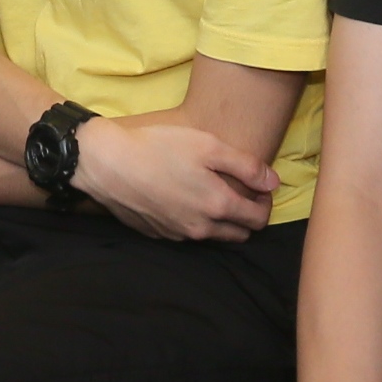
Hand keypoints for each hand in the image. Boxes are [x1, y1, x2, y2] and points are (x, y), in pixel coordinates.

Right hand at [75, 111, 280, 241]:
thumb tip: (274, 182)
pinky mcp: (157, 234)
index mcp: (218, 206)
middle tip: (239, 190)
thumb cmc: (159, 148)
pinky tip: (181, 196)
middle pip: (239, 234)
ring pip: (212, 236)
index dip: (265, 203)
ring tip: (210, 192)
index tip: (259, 186)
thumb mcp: (208, 145)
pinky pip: (186, 233)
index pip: (258, 219)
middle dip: (247, 216)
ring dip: (220, 221)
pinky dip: (192, 220)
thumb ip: (246, 166)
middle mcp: (201, 228)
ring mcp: (177, 235)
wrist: (107, 163)